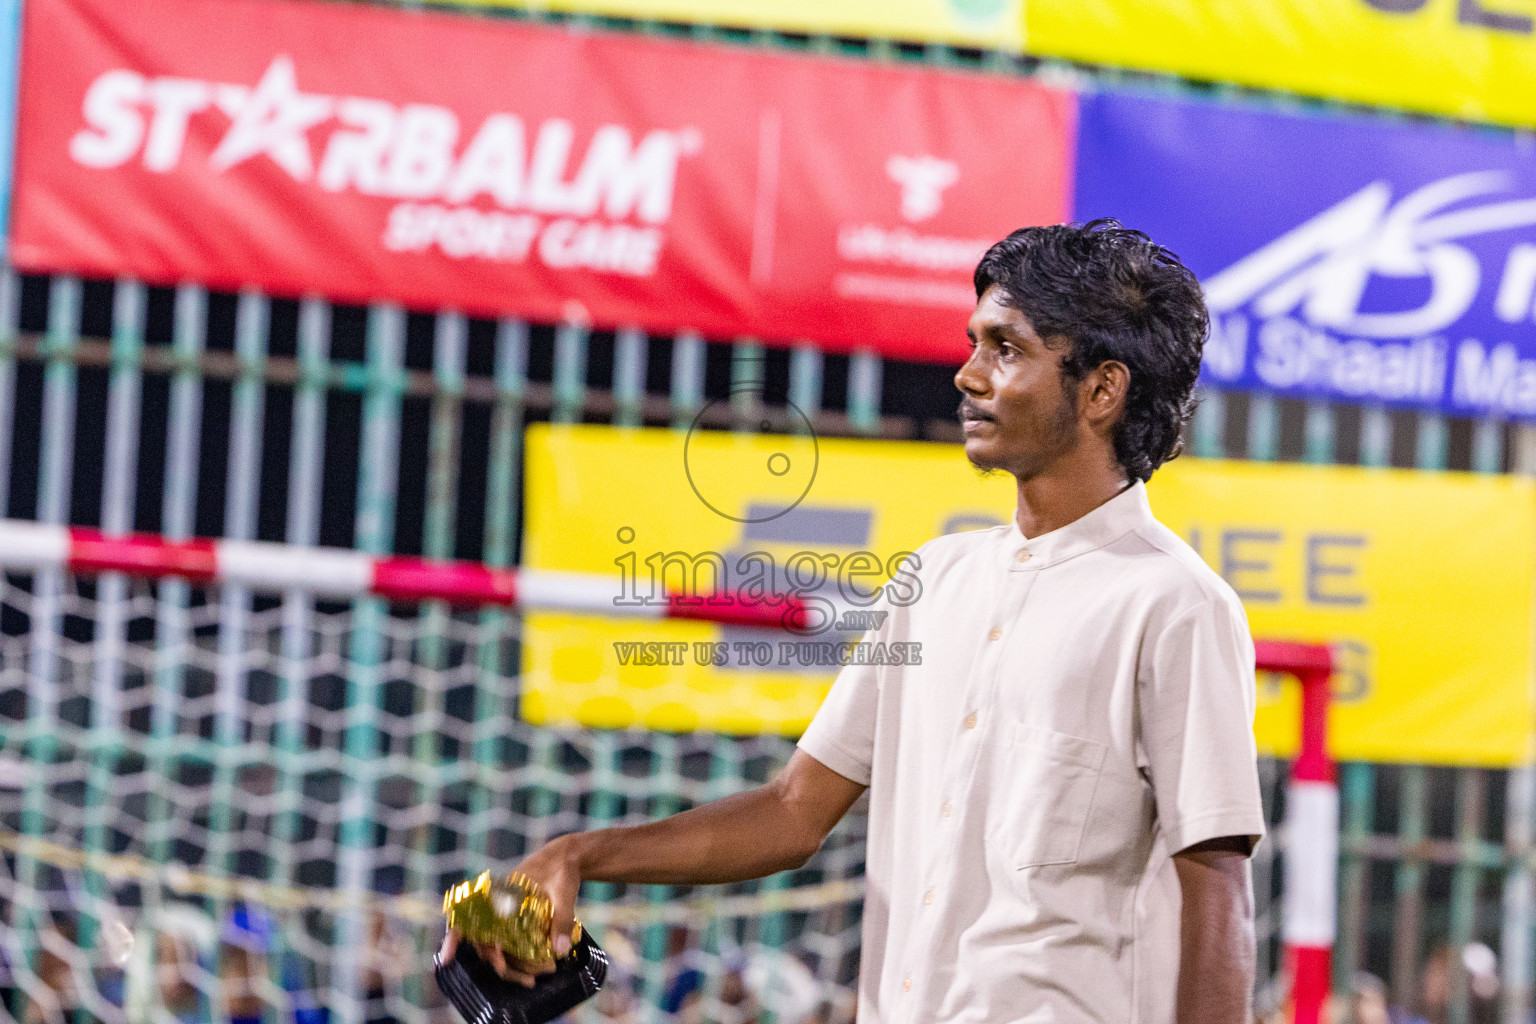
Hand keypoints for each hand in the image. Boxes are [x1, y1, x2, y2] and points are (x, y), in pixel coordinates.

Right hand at [436, 836, 583, 987]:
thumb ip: (562, 920)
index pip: (465, 916)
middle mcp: (495, 907)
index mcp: (497, 894)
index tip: (445, 959)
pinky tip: (537, 969)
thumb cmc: (560, 869)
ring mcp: (504, 917)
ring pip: (498, 949)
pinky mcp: (516, 924)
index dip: (453, 938)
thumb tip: (560, 952)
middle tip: (528, 980)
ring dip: (513, 967)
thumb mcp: (563, 892)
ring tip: (534, 979)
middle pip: (485, 943)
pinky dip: (520, 960)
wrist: (567, 857)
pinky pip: (510, 946)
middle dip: (502, 965)